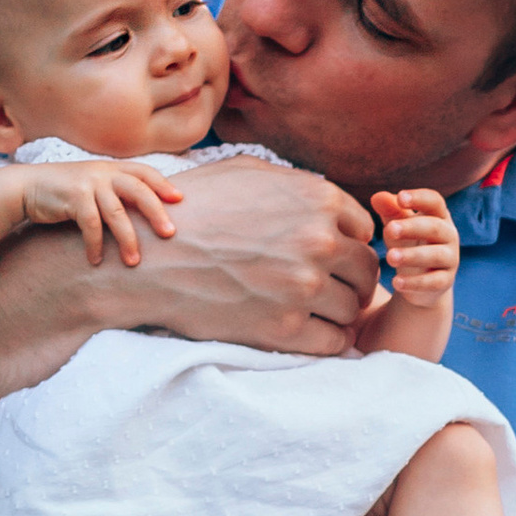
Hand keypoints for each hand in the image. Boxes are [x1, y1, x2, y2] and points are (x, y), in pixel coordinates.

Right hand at [15, 161, 183, 265]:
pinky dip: (95, 244)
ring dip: (127, 239)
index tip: (180, 200)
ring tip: (133, 261)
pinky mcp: (73, 197)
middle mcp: (103, 172)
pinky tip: (97, 260)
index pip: (144, 172)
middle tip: (170, 234)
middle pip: (139, 190)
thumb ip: (115, 192)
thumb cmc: (64, 191)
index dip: (163, 185)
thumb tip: (144, 214)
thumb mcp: (93, 184)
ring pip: (116, 213)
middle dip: (156, 212)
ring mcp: (88, 183)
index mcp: (112, 168)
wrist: (27, 187)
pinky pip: (91, 224)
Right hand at [84, 158, 378, 353]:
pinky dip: (325, 340)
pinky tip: (307, 332)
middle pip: (366, 272)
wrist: (148, 258)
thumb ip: (294, 182)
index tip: (330, 258)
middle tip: (329, 290)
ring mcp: (304, 287)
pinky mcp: (285, 328)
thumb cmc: (192, 210)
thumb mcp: (244, 172)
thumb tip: (325, 194)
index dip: (349, 246)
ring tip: (312, 311)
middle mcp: (319, 241)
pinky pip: (333, 342)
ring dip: (338, 313)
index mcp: (316, 199)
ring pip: (352, 310)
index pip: (365, 232)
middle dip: (350, 281)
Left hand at [371, 187, 459, 304]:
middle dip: (411, 227)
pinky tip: (396, 283)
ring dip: (412, 255)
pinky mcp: (446, 281)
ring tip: (389, 258)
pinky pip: (433, 282)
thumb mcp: (398, 227)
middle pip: (434, 227)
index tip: (400, 197)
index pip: (434, 201)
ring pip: (435, 255)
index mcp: (438, 216)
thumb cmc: (409, 244)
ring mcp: (450, 259)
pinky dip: (415, 283)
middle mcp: (449, 235)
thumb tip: (377, 197)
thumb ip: (389, 211)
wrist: (422, 282)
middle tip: (389, 229)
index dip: (419, 198)